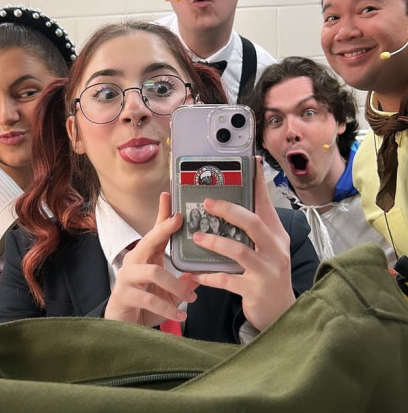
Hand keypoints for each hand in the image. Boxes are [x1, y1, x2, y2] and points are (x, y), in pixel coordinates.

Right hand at [104, 193, 196, 326]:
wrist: (123, 326)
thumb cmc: (145, 304)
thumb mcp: (168, 292)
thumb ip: (182, 281)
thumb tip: (199, 274)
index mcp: (147, 256)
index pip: (155, 231)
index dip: (162, 213)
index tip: (168, 195)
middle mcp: (135, 261)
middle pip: (149, 240)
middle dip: (164, 228)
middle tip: (178, 220)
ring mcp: (127, 276)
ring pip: (154, 271)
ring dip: (176, 285)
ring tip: (191, 298)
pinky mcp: (125, 294)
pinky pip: (149, 298)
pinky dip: (167, 308)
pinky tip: (180, 316)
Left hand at [191, 157, 293, 331]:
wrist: (281, 313)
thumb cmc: (268, 273)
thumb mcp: (268, 247)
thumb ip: (256, 225)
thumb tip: (243, 197)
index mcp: (276, 235)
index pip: (267, 204)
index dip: (258, 184)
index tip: (250, 162)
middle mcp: (275, 250)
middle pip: (253, 223)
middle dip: (229, 210)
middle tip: (207, 203)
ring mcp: (266, 271)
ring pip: (240, 250)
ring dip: (215, 241)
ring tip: (197, 237)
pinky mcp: (254, 290)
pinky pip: (227, 279)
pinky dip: (208, 275)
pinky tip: (194, 272)